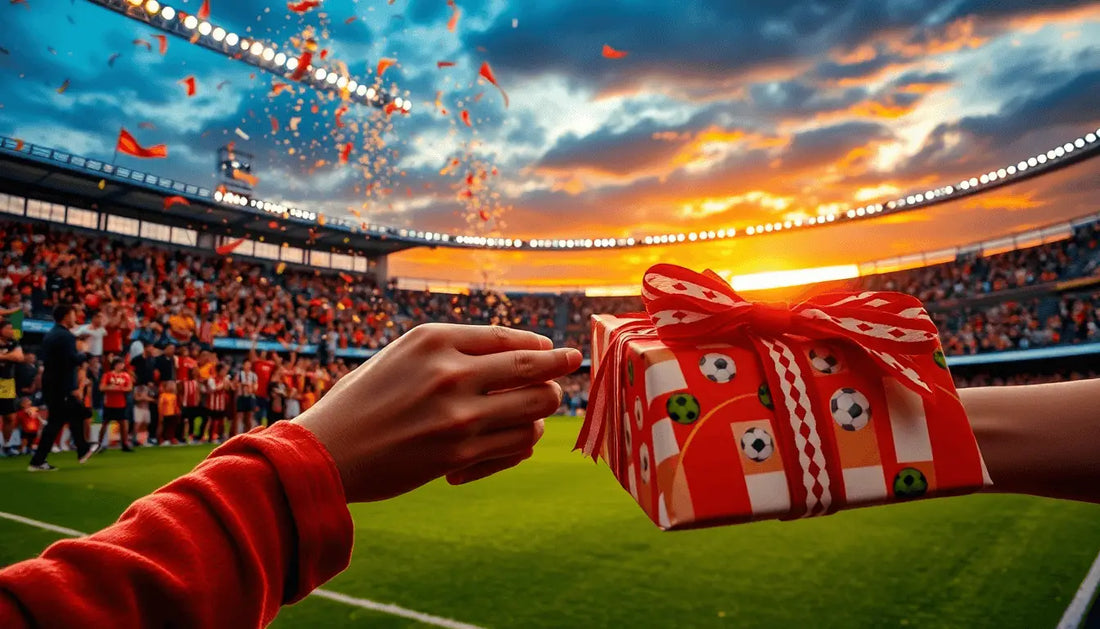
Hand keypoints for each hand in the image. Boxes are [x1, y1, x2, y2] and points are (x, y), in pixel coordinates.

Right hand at [294, 324, 581, 501]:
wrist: (325, 454)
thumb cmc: (361, 402)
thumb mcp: (401, 357)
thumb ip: (451, 350)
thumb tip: (512, 350)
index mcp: (433, 339)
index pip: (508, 338)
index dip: (538, 345)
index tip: (553, 349)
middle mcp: (450, 371)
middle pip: (534, 367)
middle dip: (560, 367)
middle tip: (572, 366)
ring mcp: (458, 414)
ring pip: (534, 407)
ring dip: (541, 409)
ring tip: (536, 410)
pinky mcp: (460, 454)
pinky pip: (516, 443)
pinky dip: (520, 442)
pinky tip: (512, 440)